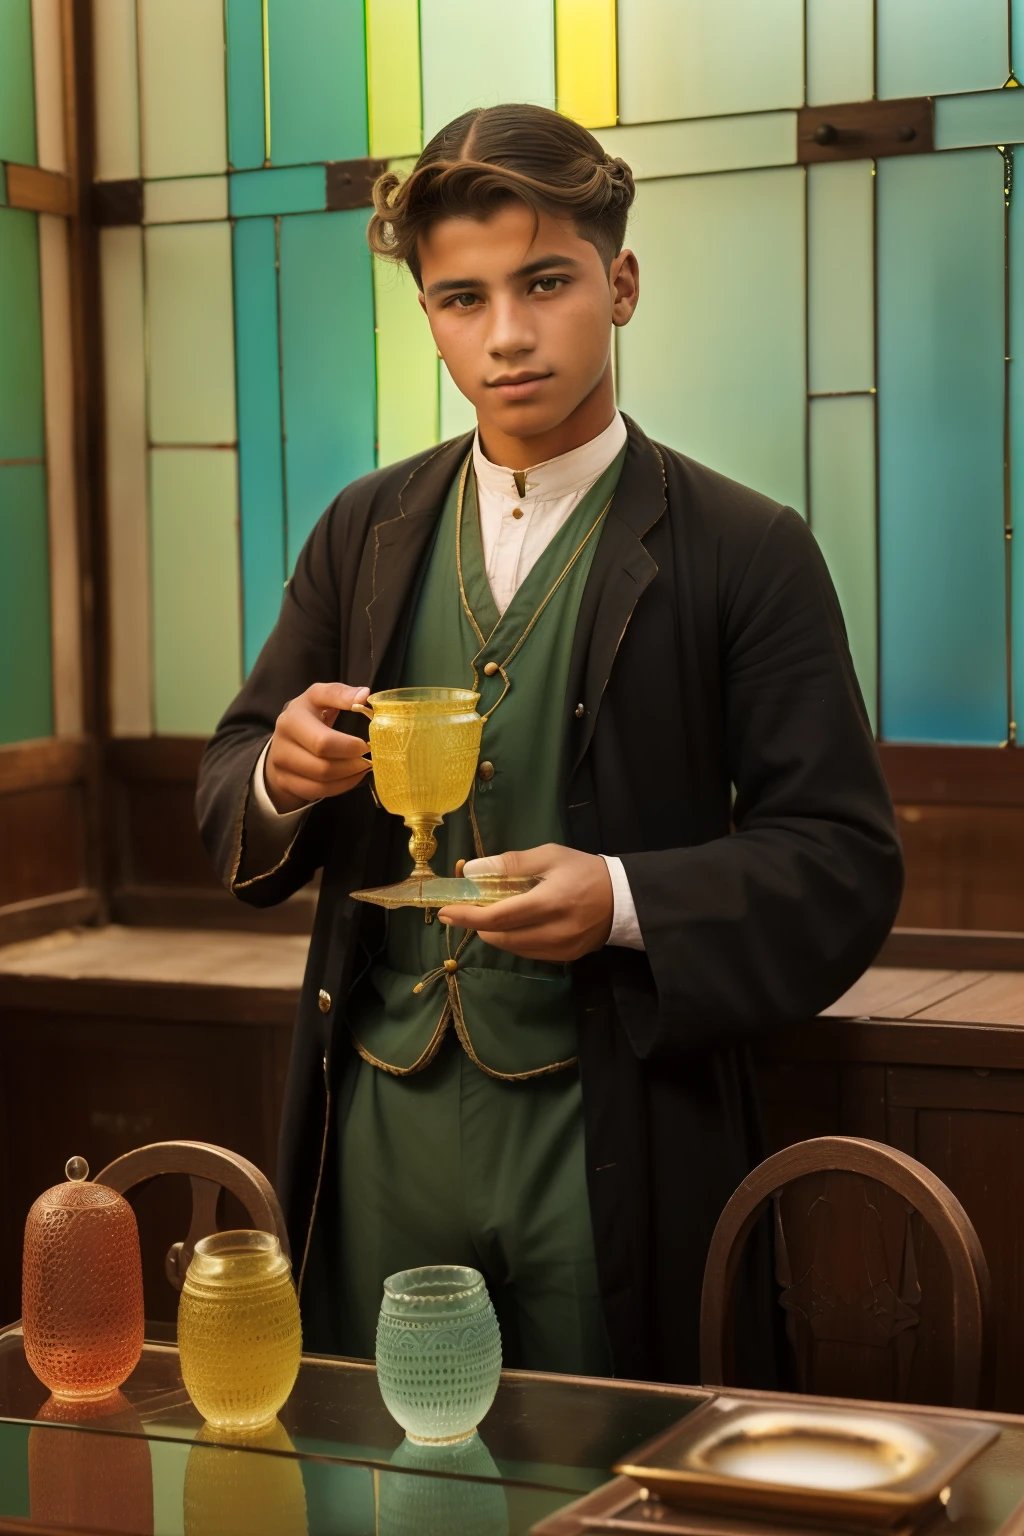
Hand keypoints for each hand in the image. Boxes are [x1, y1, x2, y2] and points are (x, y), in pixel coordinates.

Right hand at [264, 682, 371, 812]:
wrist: (284, 739)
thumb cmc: (309, 715)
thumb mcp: (320, 697)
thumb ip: (340, 693)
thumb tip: (364, 695)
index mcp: (293, 718)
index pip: (323, 740)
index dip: (348, 746)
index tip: (367, 744)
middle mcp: (282, 741)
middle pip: (323, 765)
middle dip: (352, 762)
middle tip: (369, 757)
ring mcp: (281, 764)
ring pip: (321, 780)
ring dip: (349, 776)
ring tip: (363, 766)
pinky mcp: (284, 781)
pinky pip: (317, 791)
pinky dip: (340, 786)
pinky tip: (352, 776)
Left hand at [438, 844, 612, 961]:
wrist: (625, 899)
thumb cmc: (584, 871)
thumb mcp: (550, 856)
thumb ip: (511, 864)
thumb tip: (472, 870)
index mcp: (550, 902)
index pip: (499, 917)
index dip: (468, 916)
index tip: (445, 911)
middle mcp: (554, 932)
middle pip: (501, 937)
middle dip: (477, 924)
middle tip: (463, 909)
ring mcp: (559, 949)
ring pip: (512, 948)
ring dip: (494, 933)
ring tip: (487, 914)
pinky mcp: (564, 958)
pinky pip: (527, 952)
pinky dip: (513, 939)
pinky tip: (513, 924)